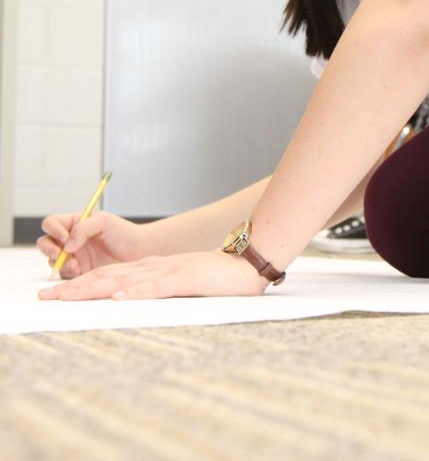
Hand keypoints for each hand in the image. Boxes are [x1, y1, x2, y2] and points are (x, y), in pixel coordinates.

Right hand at [36, 210, 147, 278]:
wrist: (138, 252)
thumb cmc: (124, 233)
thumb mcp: (105, 221)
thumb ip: (84, 227)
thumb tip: (67, 244)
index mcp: (74, 223)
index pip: (51, 223)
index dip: (53, 229)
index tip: (64, 236)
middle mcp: (70, 240)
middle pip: (45, 243)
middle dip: (48, 249)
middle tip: (60, 253)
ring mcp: (73, 256)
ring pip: (52, 260)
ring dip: (59, 263)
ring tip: (76, 264)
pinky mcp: (78, 271)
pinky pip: (63, 274)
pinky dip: (67, 273)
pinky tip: (80, 271)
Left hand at [36, 250, 269, 300]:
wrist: (248, 262)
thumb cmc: (219, 276)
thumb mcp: (182, 281)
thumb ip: (160, 287)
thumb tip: (133, 300)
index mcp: (153, 268)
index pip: (109, 275)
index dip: (81, 283)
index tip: (56, 294)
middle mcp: (155, 267)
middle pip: (107, 275)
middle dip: (74, 286)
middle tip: (46, 296)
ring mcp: (169, 271)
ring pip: (123, 280)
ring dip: (93, 288)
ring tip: (67, 296)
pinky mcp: (185, 279)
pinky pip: (156, 286)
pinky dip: (135, 292)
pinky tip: (118, 297)